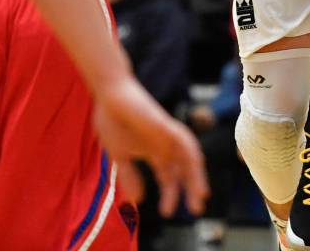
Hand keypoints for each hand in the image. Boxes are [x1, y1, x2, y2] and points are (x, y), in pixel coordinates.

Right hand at [92, 75, 208, 215]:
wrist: (109, 96)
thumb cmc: (113, 122)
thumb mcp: (119, 157)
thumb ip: (129, 176)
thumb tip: (138, 199)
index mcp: (154, 152)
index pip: (169, 176)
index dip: (171, 195)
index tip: (168, 212)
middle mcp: (165, 144)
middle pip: (184, 169)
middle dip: (191, 189)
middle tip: (196, 209)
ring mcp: (167, 134)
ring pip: (190, 156)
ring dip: (197, 175)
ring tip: (200, 194)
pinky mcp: (165, 124)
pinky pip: (184, 139)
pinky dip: (191, 153)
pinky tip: (195, 165)